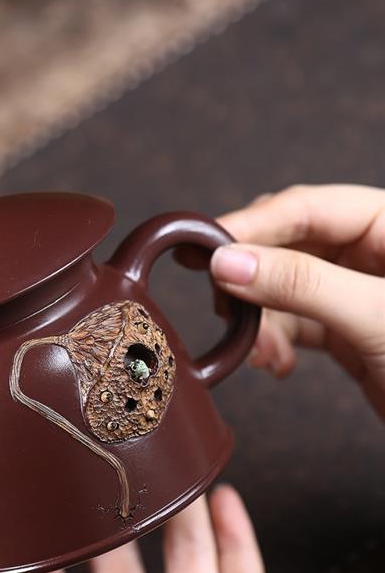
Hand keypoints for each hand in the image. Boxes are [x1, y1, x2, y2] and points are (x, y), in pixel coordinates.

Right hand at [212, 184, 384, 417]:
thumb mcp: (376, 317)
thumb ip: (301, 284)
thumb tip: (228, 262)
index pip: (308, 207)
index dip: (253, 226)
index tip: (205, 250)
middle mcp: (375, 252)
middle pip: (291, 243)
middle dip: (253, 274)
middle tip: (219, 300)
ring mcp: (361, 293)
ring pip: (285, 288)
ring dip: (261, 319)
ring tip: (257, 351)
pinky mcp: (352, 332)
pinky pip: (296, 323)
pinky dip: (276, 343)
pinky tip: (275, 364)